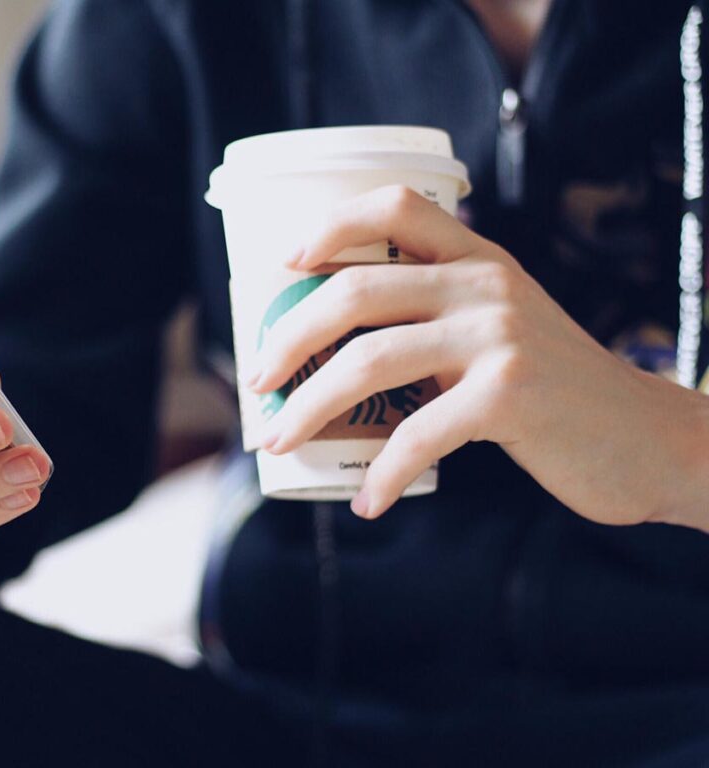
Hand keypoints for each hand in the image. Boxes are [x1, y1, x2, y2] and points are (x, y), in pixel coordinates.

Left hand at [248, 186, 708, 526]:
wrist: (645, 437)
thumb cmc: (553, 392)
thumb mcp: (501, 331)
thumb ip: (437, 324)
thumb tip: (335, 361)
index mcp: (477, 260)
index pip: (396, 207)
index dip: (330, 224)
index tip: (285, 263)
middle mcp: (484, 285)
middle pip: (355, 292)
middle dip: (288, 338)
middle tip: (257, 379)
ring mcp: (498, 337)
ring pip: (369, 362)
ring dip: (309, 409)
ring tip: (280, 441)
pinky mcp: (510, 395)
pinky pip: (417, 434)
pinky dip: (380, 474)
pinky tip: (365, 501)